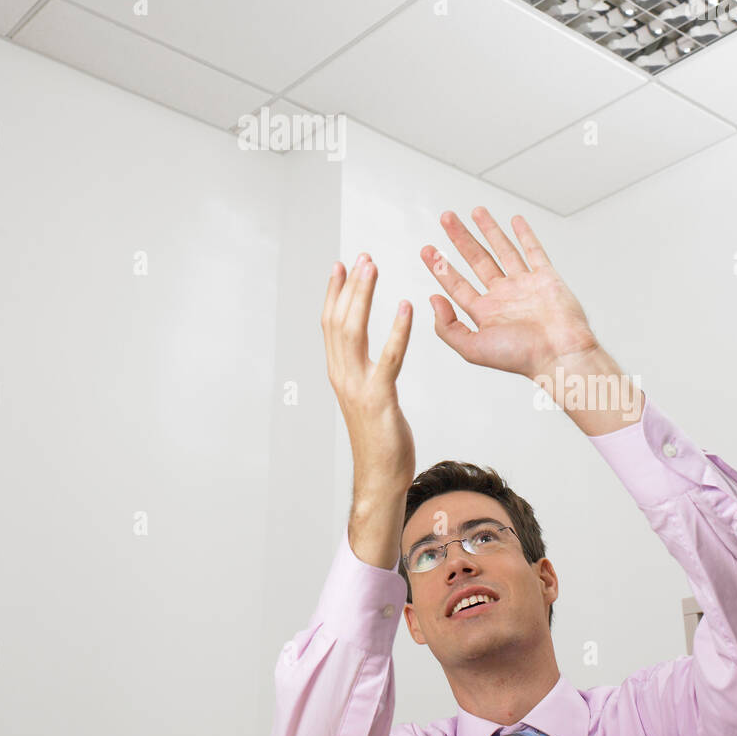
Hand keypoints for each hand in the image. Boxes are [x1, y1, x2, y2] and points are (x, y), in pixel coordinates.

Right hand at [321, 254, 416, 494]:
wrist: (380, 478)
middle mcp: (342, 375)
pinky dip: (396, 330)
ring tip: (372, 269)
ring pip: (353, 331)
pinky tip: (406, 308)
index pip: (330, 324)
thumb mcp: (366, 397)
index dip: (335, 292)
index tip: (341, 265)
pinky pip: (388, 358)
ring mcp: (357, 386)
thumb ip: (362, 371)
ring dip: (362, 296)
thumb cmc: (380, 440)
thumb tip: (362, 352)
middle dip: (349, 286)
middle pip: (338, 320)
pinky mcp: (379, 398)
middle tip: (362, 257)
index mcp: (339, 372)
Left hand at [421, 207, 597, 382]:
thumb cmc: (521, 357)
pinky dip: (525, 235)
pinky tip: (515, 221)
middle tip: (446, 218)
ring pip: (503, 250)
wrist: (560, 354)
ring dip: (489, 229)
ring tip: (475, 211)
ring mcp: (525, 285)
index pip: (457, 284)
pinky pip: (534, 251)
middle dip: (460, 238)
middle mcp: (503, 297)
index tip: (426, 250)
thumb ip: (447, 326)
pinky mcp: (546, 278)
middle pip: (476, 259)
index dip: (440, 266)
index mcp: (485, 313)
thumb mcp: (472, 348)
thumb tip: (433, 299)